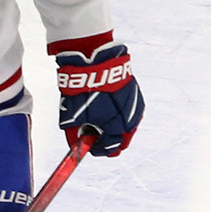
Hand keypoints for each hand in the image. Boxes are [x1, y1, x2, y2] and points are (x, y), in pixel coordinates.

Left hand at [48, 34, 144, 156]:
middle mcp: (131, 120)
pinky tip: (106, 106)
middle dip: (107, 139)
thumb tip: (75, 146)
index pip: (111, 149)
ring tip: (98, 117)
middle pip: (122, 139)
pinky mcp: (136, 94)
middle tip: (93, 134)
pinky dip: (118, 113)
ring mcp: (136, 107)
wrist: (97, 62)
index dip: (97, 149)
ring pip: (126, 126)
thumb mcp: (74, 118)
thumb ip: (76, 136)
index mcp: (118, 128)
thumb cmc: (85, 91)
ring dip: (113, 126)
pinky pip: (129, 112)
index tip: (87, 146)